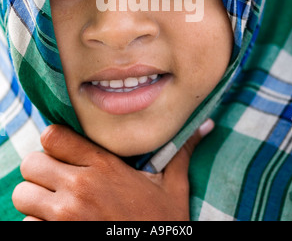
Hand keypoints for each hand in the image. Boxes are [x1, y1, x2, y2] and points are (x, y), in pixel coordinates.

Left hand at [12, 120, 213, 220]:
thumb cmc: (163, 225)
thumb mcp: (173, 187)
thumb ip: (181, 152)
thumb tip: (204, 125)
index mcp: (103, 167)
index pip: (53, 136)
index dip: (54, 142)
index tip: (64, 152)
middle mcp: (78, 189)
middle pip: (31, 164)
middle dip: (40, 172)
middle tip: (57, 182)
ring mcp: (64, 219)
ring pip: (24, 197)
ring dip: (35, 203)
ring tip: (55, 207)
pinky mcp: (57, 240)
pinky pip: (27, 228)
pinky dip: (37, 227)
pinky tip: (59, 228)